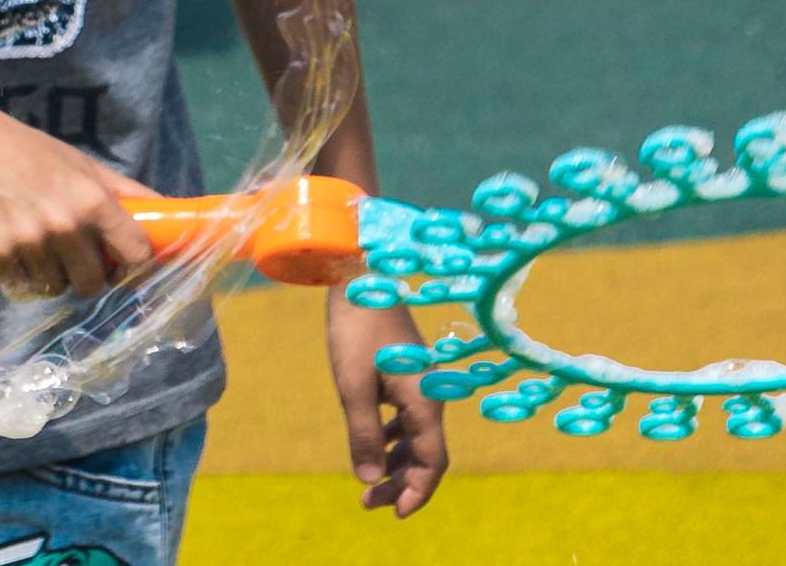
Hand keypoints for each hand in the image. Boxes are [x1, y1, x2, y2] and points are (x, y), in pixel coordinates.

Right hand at [0, 102, 155, 302]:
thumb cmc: (34, 154)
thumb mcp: (86, 166)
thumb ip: (127, 195)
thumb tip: (173, 214)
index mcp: (93, 201)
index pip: (136, 256)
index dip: (129, 262)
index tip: (118, 260)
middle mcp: (65, 224)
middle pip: (93, 284)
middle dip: (85, 274)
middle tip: (68, 250)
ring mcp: (29, 242)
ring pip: (54, 288)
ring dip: (47, 272)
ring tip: (34, 240)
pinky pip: (20, 285)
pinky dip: (16, 271)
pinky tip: (8, 240)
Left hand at [325, 292, 447, 516]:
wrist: (360, 272)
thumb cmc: (356, 327)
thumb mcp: (353, 384)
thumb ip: (363, 433)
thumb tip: (369, 479)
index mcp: (425, 401)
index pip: (432, 462)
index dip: (416, 492)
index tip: (394, 513)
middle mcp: (430, 395)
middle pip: (424, 454)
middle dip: (400, 482)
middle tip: (368, 502)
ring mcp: (419, 383)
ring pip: (415, 436)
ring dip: (394, 461)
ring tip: (367, 482)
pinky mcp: (406, 371)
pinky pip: (406, 416)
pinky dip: (392, 437)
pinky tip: (372, 443)